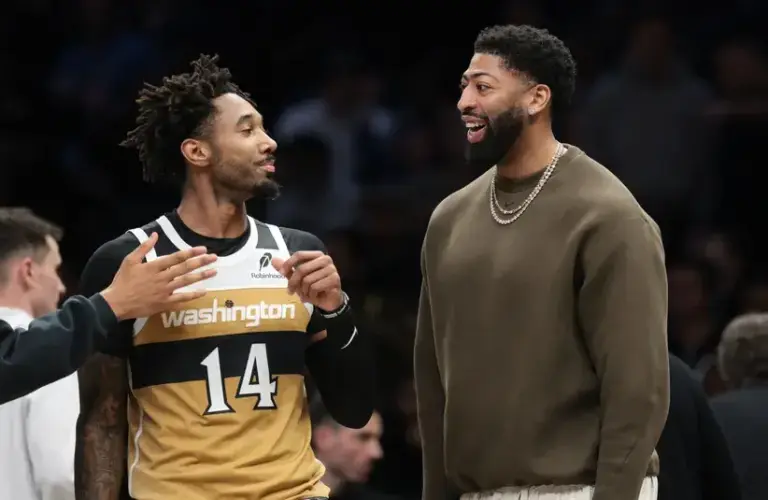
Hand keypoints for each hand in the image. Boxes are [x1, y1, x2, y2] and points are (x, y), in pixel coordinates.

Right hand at [101, 232, 217, 320]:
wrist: (116, 303)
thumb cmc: (122, 281)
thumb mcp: (129, 261)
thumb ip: (143, 247)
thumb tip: (155, 235)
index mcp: (154, 267)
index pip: (176, 257)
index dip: (190, 252)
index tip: (202, 249)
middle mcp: (162, 278)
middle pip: (185, 268)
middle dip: (201, 262)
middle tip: (214, 257)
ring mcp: (164, 291)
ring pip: (186, 282)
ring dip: (201, 276)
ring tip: (214, 271)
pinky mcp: (165, 303)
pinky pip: (182, 299)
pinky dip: (193, 295)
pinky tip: (204, 291)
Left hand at [272, 251, 342, 311]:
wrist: (329, 301)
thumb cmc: (314, 287)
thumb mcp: (298, 279)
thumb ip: (288, 270)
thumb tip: (273, 260)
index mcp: (317, 255)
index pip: (300, 255)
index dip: (288, 263)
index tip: (281, 273)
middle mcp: (326, 259)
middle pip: (302, 269)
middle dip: (294, 282)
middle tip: (290, 291)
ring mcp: (332, 269)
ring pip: (308, 280)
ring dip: (304, 291)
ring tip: (306, 295)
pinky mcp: (335, 280)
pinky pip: (315, 287)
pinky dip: (311, 295)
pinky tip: (314, 297)